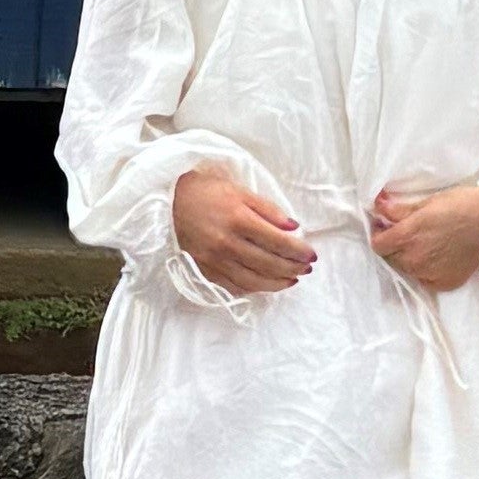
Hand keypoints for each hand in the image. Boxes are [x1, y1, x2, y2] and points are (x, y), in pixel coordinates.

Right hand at [172, 166, 314, 294]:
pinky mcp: (205, 270)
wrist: (167, 202)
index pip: (277, 241)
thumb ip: (267, 209)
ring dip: (277, 282)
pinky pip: (234, 286)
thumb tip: (294, 227)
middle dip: (292, 268)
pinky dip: (254, 288)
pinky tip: (266, 284)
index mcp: (238, 218)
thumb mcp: (239, 190)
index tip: (312, 254)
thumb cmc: (206, 191)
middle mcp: (227, 243)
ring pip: (253, 280)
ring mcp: (214, 260)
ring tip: (293, 279)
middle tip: (307, 268)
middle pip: (268, 263)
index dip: (298, 250)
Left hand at [369, 173, 478, 293]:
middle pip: (390, 258)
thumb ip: (398, 209)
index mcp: (407, 236)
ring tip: (424, 243)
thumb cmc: (460, 204)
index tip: (384, 226)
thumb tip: (377, 206)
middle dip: (393, 245)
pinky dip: (426, 269)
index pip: (378, 245)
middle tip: (405, 232)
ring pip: (407, 268)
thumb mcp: (425, 202)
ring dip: (408, 257)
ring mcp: (429, 274)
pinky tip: (437, 255)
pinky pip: (425, 278)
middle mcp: (415, 259)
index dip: (378, 233)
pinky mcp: (444, 283)